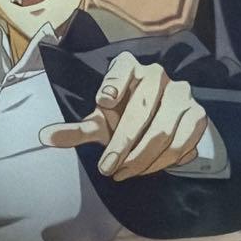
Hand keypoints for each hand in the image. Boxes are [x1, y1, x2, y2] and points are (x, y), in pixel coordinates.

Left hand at [38, 52, 208, 180]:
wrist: (157, 121)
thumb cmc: (121, 118)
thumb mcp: (98, 122)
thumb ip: (76, 130)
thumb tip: (43, 138)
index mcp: (128, 67)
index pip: (121, 68)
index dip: (114, 83)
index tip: (101, 100)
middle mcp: (156, 74)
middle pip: (141, 108)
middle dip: (122, 143)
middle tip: (106, 168)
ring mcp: (180, 92)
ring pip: (163, 130)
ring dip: (142, 158)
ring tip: (124, 173)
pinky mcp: (197, 113)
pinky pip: (183, 141)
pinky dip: (165, 160)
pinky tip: (148, 168)